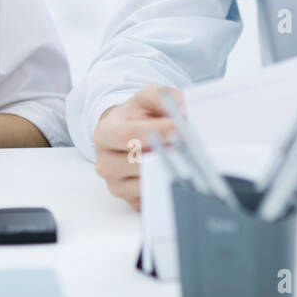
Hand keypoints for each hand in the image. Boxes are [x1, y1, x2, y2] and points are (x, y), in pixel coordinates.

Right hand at [93, 85, 183, 209]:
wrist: (124, 136)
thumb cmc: (136, 117)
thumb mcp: (146, 98)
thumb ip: (162, 96)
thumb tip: (183, 107)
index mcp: (105, 134)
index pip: (128, 135)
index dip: (156, 131)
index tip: (181, 126)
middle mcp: (105, 162)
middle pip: (137, 162)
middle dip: (167, 153)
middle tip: (192, 144)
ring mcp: (116, 185)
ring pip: (147, 182)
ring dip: (170, 171)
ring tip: (190, 158)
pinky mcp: (130, 201)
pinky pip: (153, 197)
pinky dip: (169, 186)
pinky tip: (181, 173)